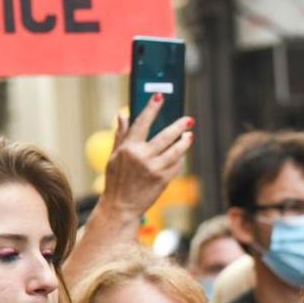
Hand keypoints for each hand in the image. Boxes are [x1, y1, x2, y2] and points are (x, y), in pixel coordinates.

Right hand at [98, 97, 193, 219]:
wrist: (121, 207)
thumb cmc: (116, 180)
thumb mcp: (114, 157)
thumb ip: (120, 135)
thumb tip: (122, 115)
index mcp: (128, 148)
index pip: (142, 122)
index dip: (151, 108)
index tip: (160, 96)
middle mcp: (142, 157)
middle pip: (165, 135)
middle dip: (178, 125)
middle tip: (188, 120)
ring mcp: (154, 169)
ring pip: (176, 151)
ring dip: (185, 142)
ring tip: (189, 135)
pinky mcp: (164, 180)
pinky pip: (176, 165)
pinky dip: (180, 158)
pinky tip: (181, 154)